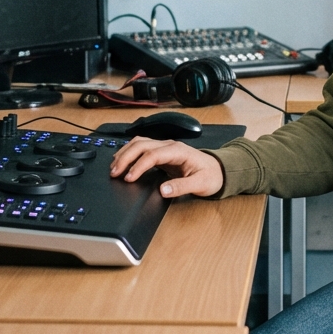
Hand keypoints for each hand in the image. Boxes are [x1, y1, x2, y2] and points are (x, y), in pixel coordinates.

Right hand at [109, 138, 224, 197]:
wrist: (219, 170)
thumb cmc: (211, 176)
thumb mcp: (200, 184)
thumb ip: (182, 187)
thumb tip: (163, 190)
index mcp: (178, 151)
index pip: (153, 154)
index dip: (139, 166)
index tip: (129, 178)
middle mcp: (170, 145)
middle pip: (142, 145)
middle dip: (126, 157)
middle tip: (114, 173)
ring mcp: (165, 147)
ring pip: (140, 143)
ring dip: (125, 153)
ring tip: (114, 167)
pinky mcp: (162, 153)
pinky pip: (142, 148)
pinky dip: (129, 153)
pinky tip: (122, 161)